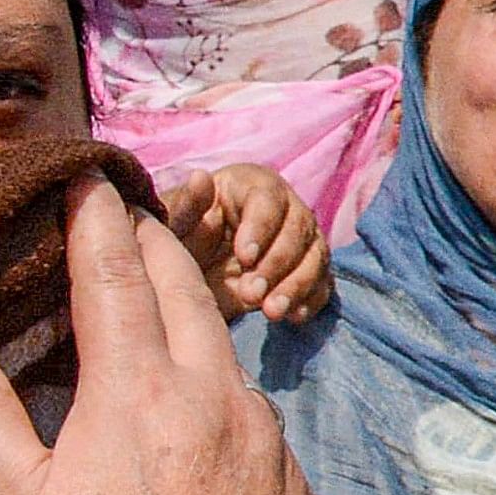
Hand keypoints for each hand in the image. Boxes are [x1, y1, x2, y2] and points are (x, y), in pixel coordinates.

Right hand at [0, 180, 314, 494]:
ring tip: (152, 296)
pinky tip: (190, 399)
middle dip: (154, 244)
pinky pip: (250, 407)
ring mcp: (264, 439)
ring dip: (188, 312)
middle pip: (186, 291)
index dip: (99, 219)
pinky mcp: (291, 481)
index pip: (119, 274)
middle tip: (125, 214)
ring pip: (223, 348)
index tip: (87, 179)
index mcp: (141, 392)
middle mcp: (216, 398)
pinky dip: (216, 380)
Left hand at [160, 162, 331, 323]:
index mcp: (253, 185)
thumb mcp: (174, 221)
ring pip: (315, 257)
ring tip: (271, 311)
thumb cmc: (180, 234)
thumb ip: (185, 204)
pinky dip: (310, 300)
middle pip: (298, 230)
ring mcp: (303, 239)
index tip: (243, 257)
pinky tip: (292, 317)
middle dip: (277, 264)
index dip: (261, 228)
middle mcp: (287, 207)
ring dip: (296, 285)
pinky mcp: (309, 269)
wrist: (191, 266)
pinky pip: (321, 283)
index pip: (268, 200)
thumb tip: (200, 177)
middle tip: (250, 293)